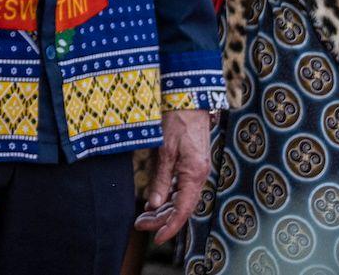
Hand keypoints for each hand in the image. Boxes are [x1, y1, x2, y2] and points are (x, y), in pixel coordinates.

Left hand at [140, 108, 211, 243]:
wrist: (189, 99)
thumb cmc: (176, 120)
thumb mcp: (164, 150)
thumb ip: (160, 179)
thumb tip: (154, 205)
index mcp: (194, 174)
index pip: (183, 210)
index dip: (170, 226)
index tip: (155, 238)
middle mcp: (199, 176)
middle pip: (181, 208)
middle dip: (161, 220)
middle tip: (138, 224)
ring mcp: (197, 171)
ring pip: (181, 200)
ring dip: (164, 210)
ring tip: (143, 216)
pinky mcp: (192, 165)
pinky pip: (182, 189)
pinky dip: (168, 198)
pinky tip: (155, 202)